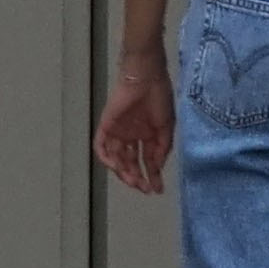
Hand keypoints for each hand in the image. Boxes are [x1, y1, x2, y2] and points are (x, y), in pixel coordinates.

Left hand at [94, 59, 173, 196]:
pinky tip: (117, 168)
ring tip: (133, 181)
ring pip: (117, 157)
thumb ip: (162, 148)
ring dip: (123, 172)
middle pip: (130, 162)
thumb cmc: (159, 97)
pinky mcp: (107, 125)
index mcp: (147, 135)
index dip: (152, 176)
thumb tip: (157, 167)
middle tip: (144, 188)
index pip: (146, 161)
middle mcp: (132, 135)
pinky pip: (101, 145)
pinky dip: (107, 158)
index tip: (157, 190)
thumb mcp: (166, 127)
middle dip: (137, 177)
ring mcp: (118, 131)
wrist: (146, 77)